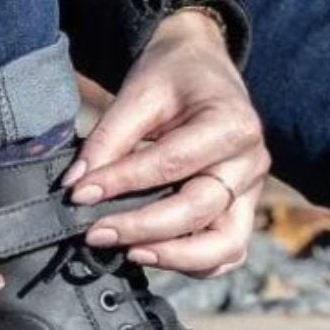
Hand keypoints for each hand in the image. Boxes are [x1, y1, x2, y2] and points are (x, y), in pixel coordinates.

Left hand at [61, 8, 268, 276]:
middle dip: (141, 227)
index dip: (122, 182)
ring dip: (173, 256)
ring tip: (126, 251)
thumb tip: (78, 185)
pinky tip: (150, 252)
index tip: (79, 194)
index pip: (171, 164)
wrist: (202, 67)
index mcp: (233, 124)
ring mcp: (251, 191)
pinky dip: (191, 262)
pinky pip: (226, 252)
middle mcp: (251, 162)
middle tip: (94, 232)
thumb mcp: (139, 92)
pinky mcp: (242, 210)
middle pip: (198, 210)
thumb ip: (109, 138)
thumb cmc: (173, 75)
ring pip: (223, 246)